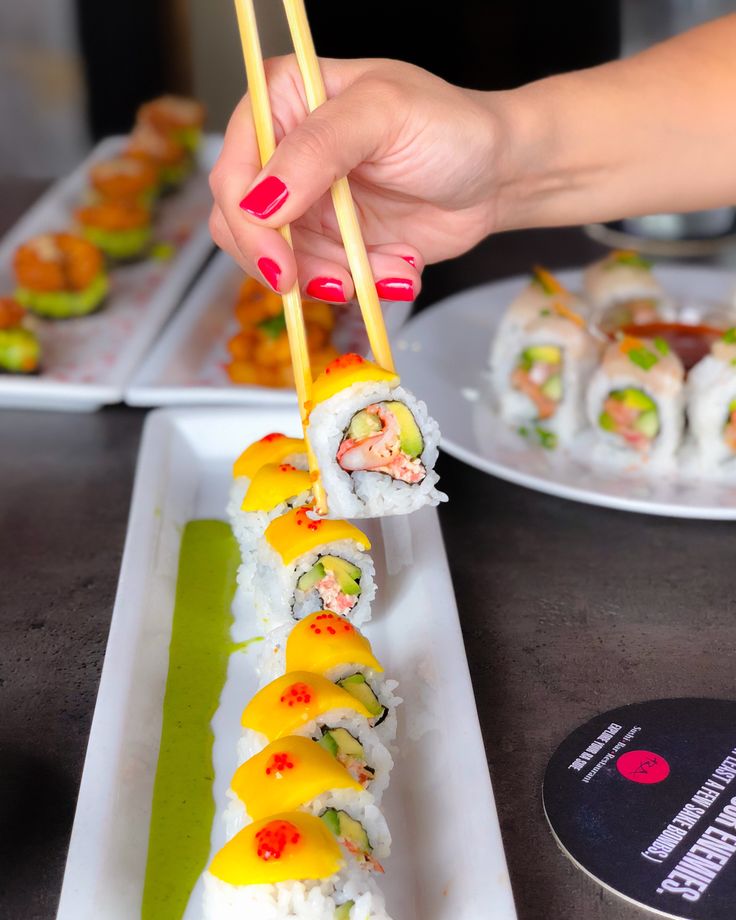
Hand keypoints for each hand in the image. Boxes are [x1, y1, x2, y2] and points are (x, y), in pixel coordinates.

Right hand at [209, 56, 502, 301]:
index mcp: (281, 104)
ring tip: (392, 267)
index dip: (249, 226)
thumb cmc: (449, 126)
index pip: (232, 172)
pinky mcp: (332, 244)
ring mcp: (306, 204)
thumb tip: (259, 201)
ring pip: (283, 265)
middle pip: (243, 228)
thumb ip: (318, 151)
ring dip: (336, 279)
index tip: (284, 265)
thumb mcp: (383, 116)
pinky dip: (363, 285)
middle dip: (292, 265)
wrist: (496, 174)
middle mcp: (284, 156)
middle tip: (340, 282)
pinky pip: (322, 281)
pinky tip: (401, 267)